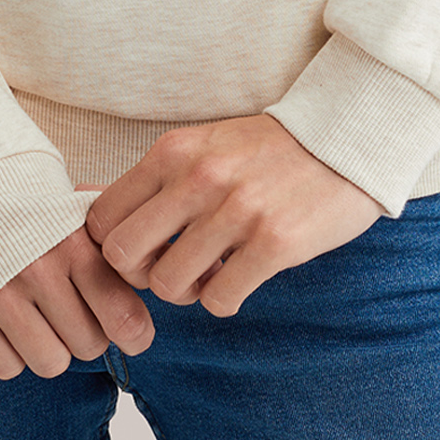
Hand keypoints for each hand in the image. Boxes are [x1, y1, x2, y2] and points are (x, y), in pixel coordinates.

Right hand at [0, 206, 156, 381]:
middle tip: (69, 309)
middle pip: (89, 345)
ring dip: (49, 347)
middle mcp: (39, 269)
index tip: (133, 333)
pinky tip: (6, 322)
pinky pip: (7, 366)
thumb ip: (112, 241)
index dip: (134, 333)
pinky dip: (10, 352)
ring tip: (39, 317)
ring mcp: (0, 293)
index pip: (122, 314)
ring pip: (51, 362)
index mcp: (73, 243)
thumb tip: (159, 261)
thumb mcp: (73, 211)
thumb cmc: (27, 206)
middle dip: (85, 334)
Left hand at [84, 114, 381, 317]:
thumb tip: (97, 215)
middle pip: (124, 256)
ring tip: (211, 272)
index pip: (103, 216)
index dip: (113, 245)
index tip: (142, 248)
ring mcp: (236, 211)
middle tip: (171, 267)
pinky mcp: (274, 243)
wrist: (342, 139)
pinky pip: (219, 300)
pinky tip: (241, 275)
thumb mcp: (201, 145)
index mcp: (173, 152)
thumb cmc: (264, 150)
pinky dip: (224, 298)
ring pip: (169, 285)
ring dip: (187, 290)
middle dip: (142, 274)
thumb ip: (157, 179)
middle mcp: (198, 178)